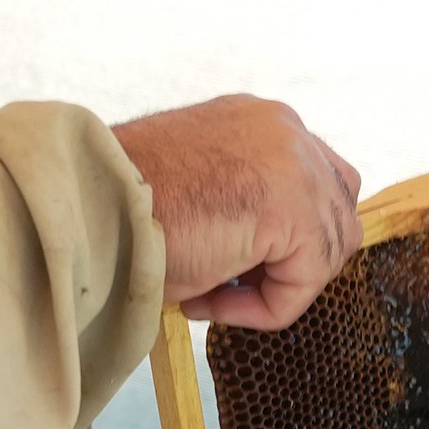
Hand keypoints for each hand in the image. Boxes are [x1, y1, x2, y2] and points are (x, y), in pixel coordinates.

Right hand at [111, 96, 361, 327]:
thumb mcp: (198, 190)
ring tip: (209, 292)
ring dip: (275, 286)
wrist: (89, 205)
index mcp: (260, 120)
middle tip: (228, 281)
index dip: (286, 237)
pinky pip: (305, 280)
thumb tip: (276, 248)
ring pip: (327, 251)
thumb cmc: (123, 206)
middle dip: (295, 259)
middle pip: (339, 211)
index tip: (228, 261)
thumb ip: (245, 197)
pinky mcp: (294, 205)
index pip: (316, 180)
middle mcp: (284, 129)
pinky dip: (265, 308)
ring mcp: (296, 162)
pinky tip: (206, 298)